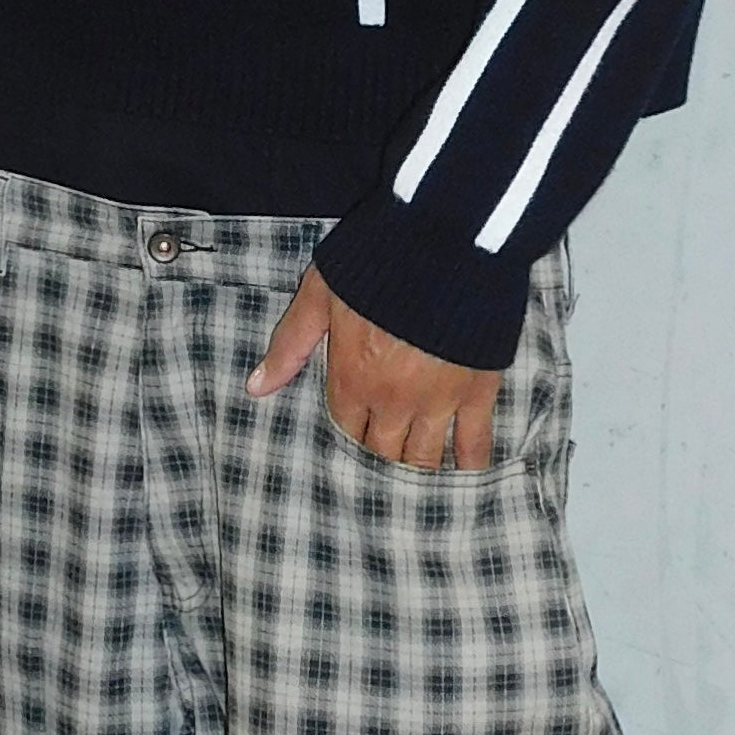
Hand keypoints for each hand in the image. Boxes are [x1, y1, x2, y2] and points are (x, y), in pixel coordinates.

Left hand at [246, 266, 501, 471]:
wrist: (447, 238)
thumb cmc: (378, 259)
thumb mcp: (320, 294)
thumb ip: (291, 344)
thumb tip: (256, 388)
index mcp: (352, 378)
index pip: (344, 431)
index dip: (347, 441)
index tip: (351, 452)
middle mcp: (392, 400)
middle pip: (382, 455)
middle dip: (380, 468)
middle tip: (383, 486)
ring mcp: (437, 400)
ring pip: (424, 460)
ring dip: (418, 476)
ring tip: (417, 496)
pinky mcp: (478, 390)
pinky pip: (473, 443)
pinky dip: (469, 467)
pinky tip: (466, 482)